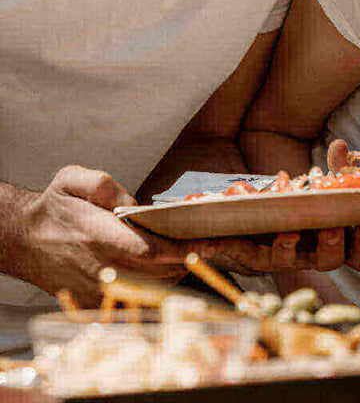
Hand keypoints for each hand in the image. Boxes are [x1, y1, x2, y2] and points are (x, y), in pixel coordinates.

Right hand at [19, 165, 216, 306]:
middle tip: (214, 245)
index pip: (148, 249)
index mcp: (98, 235)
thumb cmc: (54, 207)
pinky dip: (158, 287)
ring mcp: (98, 288)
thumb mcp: (72, 180)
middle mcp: (101, 267)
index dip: (181, 250)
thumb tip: (131, 203)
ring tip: (197, 254)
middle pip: (159, 273)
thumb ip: (101, 183)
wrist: (23, 241)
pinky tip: (170, 269)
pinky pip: (137, 300)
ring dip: (178, 274)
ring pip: (152, 289)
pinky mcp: (96, 301)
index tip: (208, 244)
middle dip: (190, 260)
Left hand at [211, 138, 359, 274]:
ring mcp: (285, 256)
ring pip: (288, 260)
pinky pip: (245, 253)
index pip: (359, 256)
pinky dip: (234, 246)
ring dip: (288, 247)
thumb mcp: (326, 186)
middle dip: (332, 246)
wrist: (269, 220)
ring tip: (290, 231)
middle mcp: (313, 254)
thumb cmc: (309, 203)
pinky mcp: (254, 254)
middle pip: (328, 261)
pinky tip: (222, 237)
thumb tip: (340, 145)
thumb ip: (337, 169)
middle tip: (333, 228)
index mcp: (337, 241)